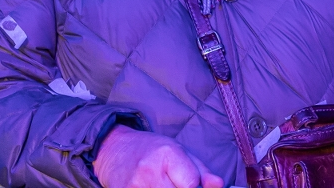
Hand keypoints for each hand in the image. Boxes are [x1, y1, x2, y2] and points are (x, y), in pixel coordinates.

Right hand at [94, 126, 222, 187]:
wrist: (115, 150)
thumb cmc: (152, 150)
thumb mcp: (179, 151)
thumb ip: (201, 171)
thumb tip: (219, 185)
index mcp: (167, 154)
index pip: (192, 183)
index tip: (194, 185)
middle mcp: (149, 171)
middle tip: (180, 184)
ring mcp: (134, 187)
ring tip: (167, 184)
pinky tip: (155, 187)